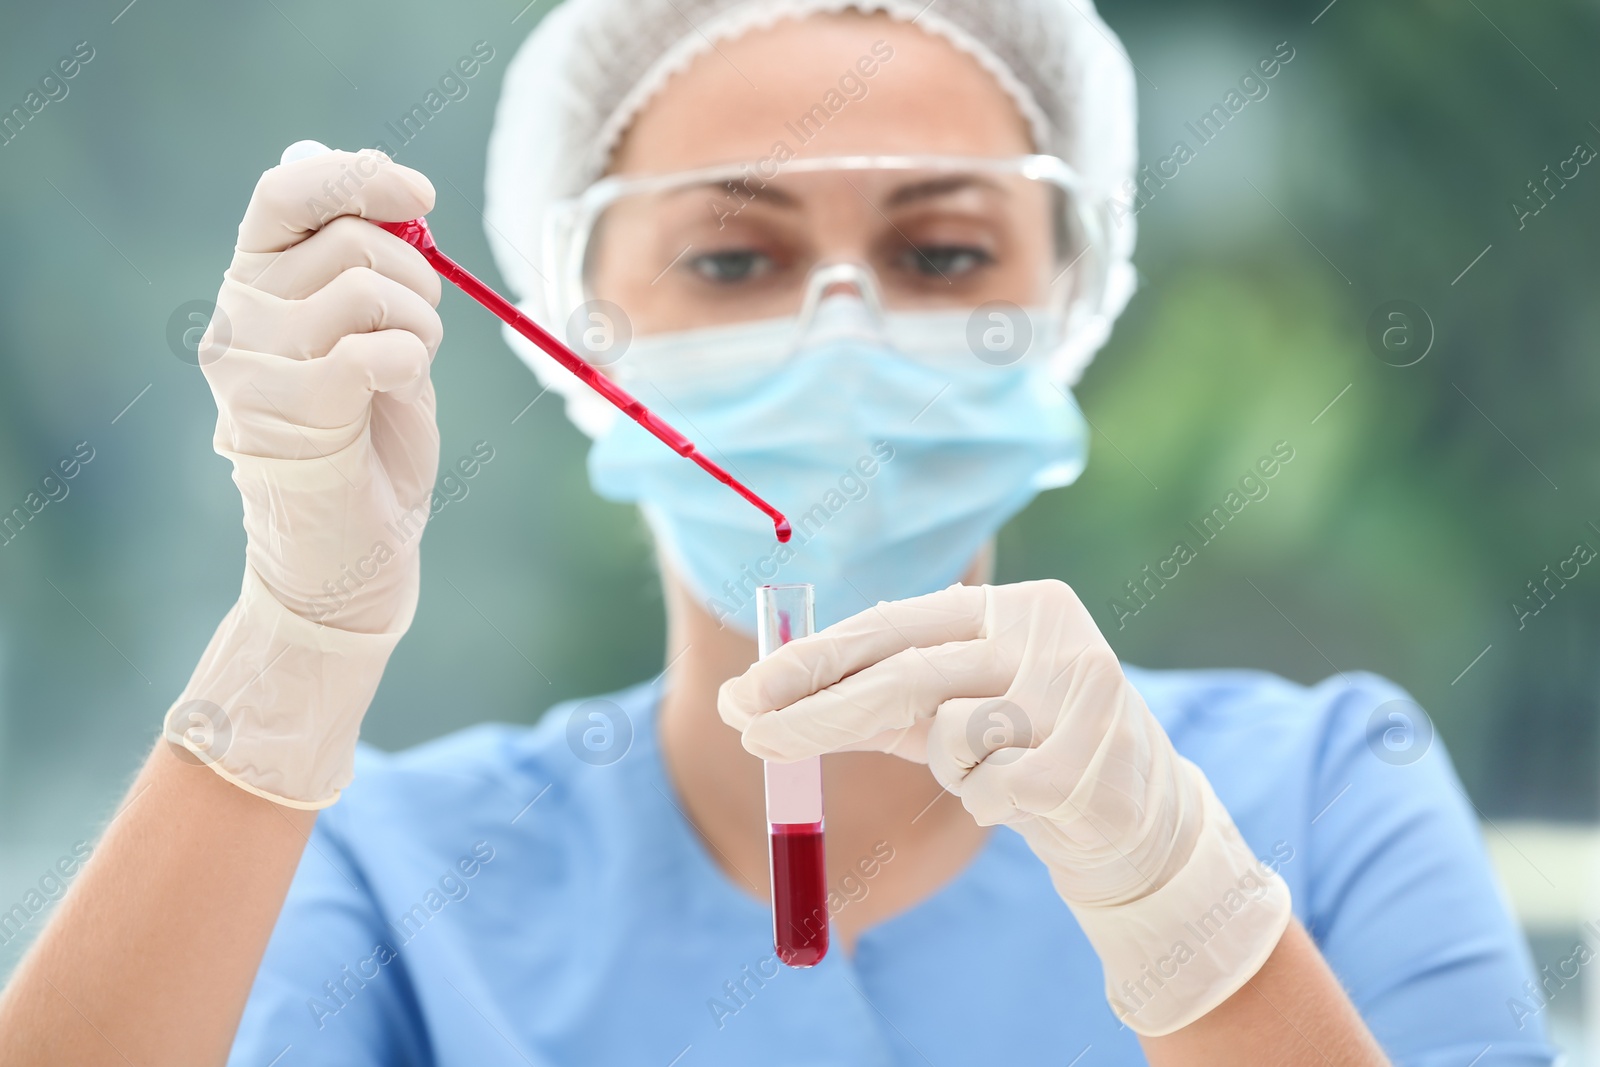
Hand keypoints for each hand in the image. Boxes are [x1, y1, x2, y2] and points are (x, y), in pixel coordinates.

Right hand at [164, 144, 442, 807]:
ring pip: (367, 290)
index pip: (287, 192)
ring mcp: (256, 369)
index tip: (422, 196)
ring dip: (422, 325)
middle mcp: (239, 319)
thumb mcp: (371, 337)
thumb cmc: (368, 444)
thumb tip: (385, 187)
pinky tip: (405, 387)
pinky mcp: (292, 416)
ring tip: (410, 370)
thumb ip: (368, 266)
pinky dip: (411, 359)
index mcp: (253, 285)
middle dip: (418, 277)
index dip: (359, 177)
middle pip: (350, 241)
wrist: (349, 558)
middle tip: (423, 329)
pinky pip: (373, 348)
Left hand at [719, 579, 1291, 1034]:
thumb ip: (865, 698)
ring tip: (991, 769)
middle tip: (754, 740)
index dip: (813, 660)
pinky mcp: (1087, 759)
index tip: (747, 692)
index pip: (892, 624)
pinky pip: (988, 793)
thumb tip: (749, 704)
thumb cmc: (1016, 745)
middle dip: (819, 713)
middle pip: (906, 675)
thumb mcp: (944, 710)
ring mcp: (1075, 692)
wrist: (1132, 810)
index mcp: (1006, 606)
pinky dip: (987, 802)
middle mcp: (1045, 632)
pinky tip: (1027, 797)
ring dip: (948, 769)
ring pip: (949, 741)